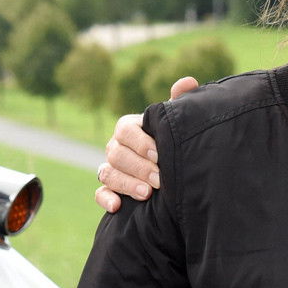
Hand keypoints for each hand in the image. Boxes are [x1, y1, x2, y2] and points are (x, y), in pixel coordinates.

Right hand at [94, 76, 199, 212]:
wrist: (174, 171)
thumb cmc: (173, 141)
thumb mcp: (177, 124)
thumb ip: (179, 103)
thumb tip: (187, 81)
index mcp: (130, 128)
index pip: (125, 129)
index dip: (139, 142)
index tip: (158, 154)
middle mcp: (117, 147)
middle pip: (115, 153)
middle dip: (137, 167)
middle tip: (159, 179)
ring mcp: (111, 168)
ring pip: (107, 172)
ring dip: (125, 183)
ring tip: (146, 194)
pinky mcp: (110, 189)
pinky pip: (99, 193)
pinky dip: (106, 199)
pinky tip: (118, 207)